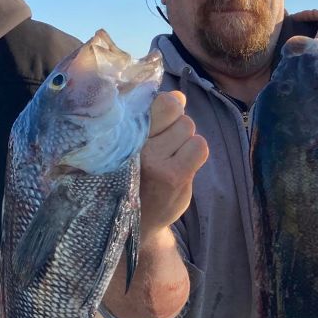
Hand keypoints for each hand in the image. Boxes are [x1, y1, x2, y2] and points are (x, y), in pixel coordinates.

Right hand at [140, 91, 208, 229]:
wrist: (135, 222)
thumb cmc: (132, 177)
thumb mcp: (132, 143)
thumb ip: (152, 117)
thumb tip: (179, 96)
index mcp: (117, 132)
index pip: (153, 99)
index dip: (163, 106)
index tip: (157, 122)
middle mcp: (131, 144)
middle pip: (172, 107)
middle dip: (174, 121)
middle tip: (164, 142)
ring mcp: (153, 161)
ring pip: (187, 125)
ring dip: (184, 138)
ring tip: (170, 156)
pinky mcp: (174, 176)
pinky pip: (199, 146)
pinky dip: (195, 152)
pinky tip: (182, 164)